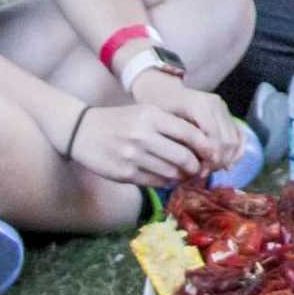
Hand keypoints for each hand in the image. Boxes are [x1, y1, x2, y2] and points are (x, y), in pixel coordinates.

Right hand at [67, 102, 217, 186]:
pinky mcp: (124, 174)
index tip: (212, 153)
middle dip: (197, 166)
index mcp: (151, 116)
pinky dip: (167, 182)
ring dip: (182, 176)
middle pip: (184, 157)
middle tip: (200, 168)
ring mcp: (132, 156)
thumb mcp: (145, 112)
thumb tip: (202, 144)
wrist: (81, 131)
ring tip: (185, 174)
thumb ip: (171, 125)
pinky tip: (168, 178)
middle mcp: (142, 136)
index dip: (206, 146)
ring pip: (171, 172)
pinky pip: (155, 182)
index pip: (189, 133)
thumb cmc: (120, 120)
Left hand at [129, 68, 243, 170]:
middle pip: (227, 141)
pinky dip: (234, 151)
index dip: (210, 159)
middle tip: (204, 173)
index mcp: (197, 105)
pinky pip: (238, 135)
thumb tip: (200, 171)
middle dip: (219, 161)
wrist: (163, 91)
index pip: (213, 138)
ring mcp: (222, 107)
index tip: (199, 173)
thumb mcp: (162, 127)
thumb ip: (182, 146)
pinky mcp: (226, 111)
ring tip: (210, 168)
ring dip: (226, 158)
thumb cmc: (158, 111)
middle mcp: (214, 104)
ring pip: (235, 140)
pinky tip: (223, 162)